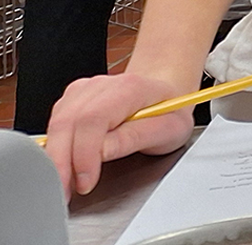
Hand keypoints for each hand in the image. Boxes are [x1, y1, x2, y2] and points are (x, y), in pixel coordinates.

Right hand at [44, 71, 194, 199]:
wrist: (165, 94)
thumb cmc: (169, 112)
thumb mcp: (168, 130)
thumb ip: (134, 139)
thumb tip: (101, 152)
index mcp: (130, 88)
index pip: (93, 119)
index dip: (84, 154)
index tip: (86, 182)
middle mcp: (102, 85)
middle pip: (67, 122)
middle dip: (61, 163)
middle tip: (66, 193)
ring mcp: (83, 91)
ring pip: (56, 125)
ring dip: (55, 159)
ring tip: (64, 185)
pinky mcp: (71, 101)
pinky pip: (54, 126)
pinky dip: (55, 150)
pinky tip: (64, 167)